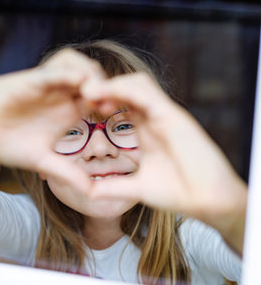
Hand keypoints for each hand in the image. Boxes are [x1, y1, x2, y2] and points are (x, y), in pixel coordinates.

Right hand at [0, 49, 103, 194]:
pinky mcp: (33, 79)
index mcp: (71, 111)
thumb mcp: (44, 162)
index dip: (111, 101)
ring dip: (90, 74)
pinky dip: (68, 72)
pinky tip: (77, 82)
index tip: (115, 114)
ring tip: (95, 94)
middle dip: (106, 85)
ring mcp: (49, 85)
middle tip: (110, 103)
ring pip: (78, 64)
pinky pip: (55, 69)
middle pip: (95, 77)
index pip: (100, 97)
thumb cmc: (12, 147)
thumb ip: (67, 173)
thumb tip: (90, 193)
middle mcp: (63, 95)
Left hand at [82, 73, 246, 252]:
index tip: (78, 112)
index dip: (99, 106)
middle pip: (126, 92)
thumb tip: (87, 193)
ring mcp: (165, 115)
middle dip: (101, 90)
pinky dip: (124, 87)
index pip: (121, 109)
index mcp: (147, 133)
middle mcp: (155, 120)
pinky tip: (103, 94)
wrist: (207, 200)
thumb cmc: (178, 193)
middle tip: (78, 96)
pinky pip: (146, 92)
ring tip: (86, 91)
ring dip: (110, 84)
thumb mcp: (136, 189)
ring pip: (135, 84)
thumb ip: (113, 187)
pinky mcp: (173, 115)